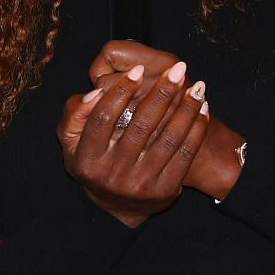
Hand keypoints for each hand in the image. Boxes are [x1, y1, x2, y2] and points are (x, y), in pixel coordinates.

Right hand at [86, 40, 244, 201]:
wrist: (119, 205)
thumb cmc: (95, 162)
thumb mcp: (72, 142)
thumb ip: (75, 114)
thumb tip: (96, 92)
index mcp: (87, 159)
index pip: (103, 118)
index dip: (120, 91)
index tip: (139, 70)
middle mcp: (113, 174)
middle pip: (141, 125)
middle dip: (162, 93)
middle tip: (177, 70)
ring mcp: (141, 184)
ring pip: (168, 138)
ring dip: (186, 108)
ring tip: (196, 86)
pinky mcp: (165, 190)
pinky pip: (185, 154)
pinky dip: (196, 129)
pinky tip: (202, 108)